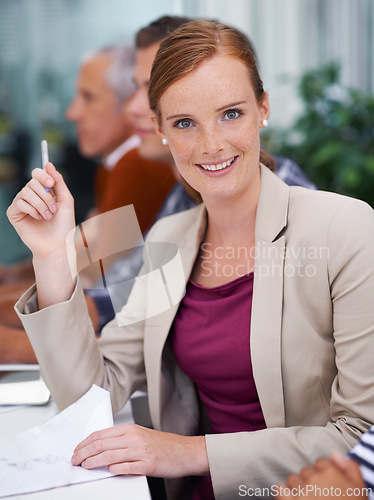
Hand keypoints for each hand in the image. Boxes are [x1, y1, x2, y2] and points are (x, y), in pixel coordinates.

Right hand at [7, 162, 74, 259]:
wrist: (58, 244)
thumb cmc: (64, 225)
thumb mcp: (66, 200)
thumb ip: (58, 181)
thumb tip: (47, 163)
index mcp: (43, 191)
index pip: (37, 174)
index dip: (43, 176)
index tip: (51, 184)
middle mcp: (31, 196)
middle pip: (32, 182)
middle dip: (46, 196)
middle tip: (53, 210)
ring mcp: (22, 204)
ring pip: (25, 192)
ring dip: (40, 204)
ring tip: (47, 216)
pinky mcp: (14, 214)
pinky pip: (19, 202)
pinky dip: (31, 210)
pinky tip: (38, 219)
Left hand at [71, 423, 208, 478]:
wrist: (185, 451)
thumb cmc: (163, 445)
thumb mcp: (140, 436)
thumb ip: (122, 440)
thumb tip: (99, 448)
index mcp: (130, 429)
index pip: (100, 434)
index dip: (84, 443)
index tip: (76, 451)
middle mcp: (134, 437)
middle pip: (101, 444)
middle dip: (83, 453)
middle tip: (75, 461)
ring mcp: (141, 451)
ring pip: (109, 456)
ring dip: (93, 462)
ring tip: (84, 467)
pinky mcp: (147, 465)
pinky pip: (126, 467)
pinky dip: (113, 470)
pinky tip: (107, 472)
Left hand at [276, 455, 366, 499]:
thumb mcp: (358, 487)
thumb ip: (349, 466)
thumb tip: (335, 454)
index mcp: (331, 473)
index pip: (321, 462)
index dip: (324, 474)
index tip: (327, 484)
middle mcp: (314, 479)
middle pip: (306, 471)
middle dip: (311, 481)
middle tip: (319, 495)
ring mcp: (301, 490)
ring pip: (293, 479)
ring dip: (298, 488)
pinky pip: (280, 490)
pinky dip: (284, 494)